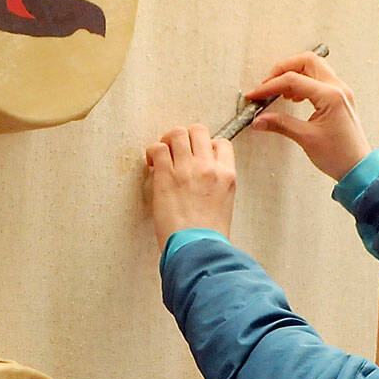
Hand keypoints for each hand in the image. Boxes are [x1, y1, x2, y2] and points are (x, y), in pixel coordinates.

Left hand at [145, 124, 235, 247]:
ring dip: (168, 141)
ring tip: (162, 155)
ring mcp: (187, 169)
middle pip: (198, 131)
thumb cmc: (208, 235)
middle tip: (177, 151)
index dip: (207, 145)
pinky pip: (158, 148)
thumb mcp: (224, 204)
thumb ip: (216, 183)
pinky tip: (152, 163)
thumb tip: (203, 175)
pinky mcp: (167, 175)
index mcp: (227, 175)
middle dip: (186, 137)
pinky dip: (152, 151)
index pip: (221, 143)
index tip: (197, 156)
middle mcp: (209, 167)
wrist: (197, 247)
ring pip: (177, 133)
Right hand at [244, 51, 371, 179]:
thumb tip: (260, 119)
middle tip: (267, 84)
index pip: (293, 80)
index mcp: (331, 96)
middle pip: (306, 61)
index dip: (270, 86)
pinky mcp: (339, 98)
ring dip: (294, 74)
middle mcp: (338, 88)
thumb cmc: (340, 156)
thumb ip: (281, 124)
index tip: (256, 94)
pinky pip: (320, 79)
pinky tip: (293, 97)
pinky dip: (304, 82)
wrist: (358, 168)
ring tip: (279, 92)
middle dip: (283, 69)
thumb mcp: (306, 138)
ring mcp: (341, 91)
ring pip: (314, 67)